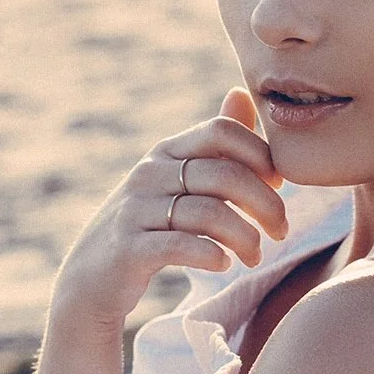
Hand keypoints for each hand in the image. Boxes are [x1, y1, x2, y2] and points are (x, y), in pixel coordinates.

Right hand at [49, 88, 287, 335]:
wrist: (92, 279)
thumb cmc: (147, 227)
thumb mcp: (176, 180)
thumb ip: (214, 144)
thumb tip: (241, 94)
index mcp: (166, 153)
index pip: (222, 132)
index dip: (260, 155)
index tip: (279, 184)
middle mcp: (149, 174)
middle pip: (224, 175)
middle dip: (266, 204)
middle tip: (281, 231)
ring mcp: (136, 210)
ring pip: (209, 214)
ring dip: (245, 238)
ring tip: (255, 257)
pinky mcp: (129, 248)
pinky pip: (181, 245)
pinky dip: (212, 255)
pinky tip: (224, 264)